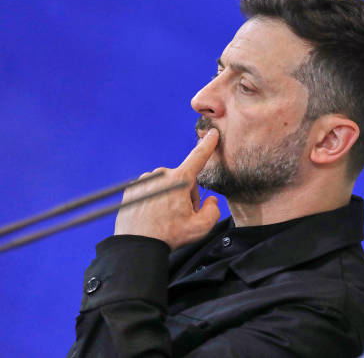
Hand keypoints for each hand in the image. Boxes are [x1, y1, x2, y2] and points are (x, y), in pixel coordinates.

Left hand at [114, 129, 220, 249]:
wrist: (136, 247)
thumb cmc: (169, 237)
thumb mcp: (200, 228)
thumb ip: (213, 210)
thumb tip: (210, 200)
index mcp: (179, 180)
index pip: (198, 158)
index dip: (208, 145)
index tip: (212, 133)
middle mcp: (161, 175)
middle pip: (182, 180)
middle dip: (185, 195)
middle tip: (180, 216)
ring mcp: (145, 181)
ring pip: (166, 186)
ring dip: (169, 198)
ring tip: (164, 219)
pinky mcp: (132, 189)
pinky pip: (150, 190)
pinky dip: (154, 200)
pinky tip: (152, 216)